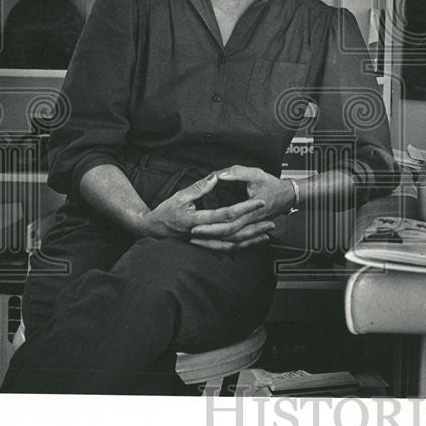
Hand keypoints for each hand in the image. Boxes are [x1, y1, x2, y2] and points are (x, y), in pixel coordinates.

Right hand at [141, 172, 274, 250]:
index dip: (245, 207)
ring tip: (268, 231)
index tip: (259, 201)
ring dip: (253, 237)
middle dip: (255, 226)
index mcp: (197, 220)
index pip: (227, 214)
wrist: (152, 230)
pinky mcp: (207, 245)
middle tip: (272, 219)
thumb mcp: (180, 196)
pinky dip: (243, 245)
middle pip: (235, 232)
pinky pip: (228, 248)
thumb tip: (216, 177)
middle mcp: (203, 234)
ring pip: (233, 243)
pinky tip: (254, 240)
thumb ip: (199, 187)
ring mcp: (205, 242)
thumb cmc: (165, 212)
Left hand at [188, 166, 294, 244]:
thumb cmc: (273, 185)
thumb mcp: (257, 174)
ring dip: (215, 244)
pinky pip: (238, 243)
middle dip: (208, 237)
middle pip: (228, 235)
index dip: (211, 226)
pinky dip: (226, 245)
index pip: (228, 221)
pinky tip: (215, 244)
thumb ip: (238, 173)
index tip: (195, 226)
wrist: (288, 196)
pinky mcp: (251, 230)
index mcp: (251, 209)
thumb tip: (219, 174)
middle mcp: (251, 221)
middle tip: (192, 235)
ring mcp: (251, 228)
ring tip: (198, 242)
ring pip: (232, 242)